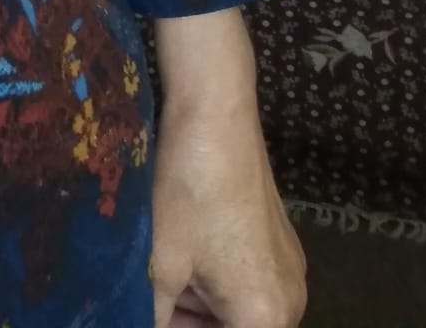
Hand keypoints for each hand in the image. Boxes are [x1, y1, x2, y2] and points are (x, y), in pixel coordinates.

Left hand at [151, 89, 305, 327]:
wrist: (217, 119)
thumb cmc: (189, 194)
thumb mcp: (162, 267)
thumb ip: (156, 314)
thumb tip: (133, 319)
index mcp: (266, 317)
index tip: (158, 317)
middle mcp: (291, 303)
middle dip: (195, 326)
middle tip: (154, 307)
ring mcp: (292, 271)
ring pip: (244, 312)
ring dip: (204, 309)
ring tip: (160, 282)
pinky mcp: (284, 244)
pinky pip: (251, 284)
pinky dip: (219, 284)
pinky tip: (183, 260)